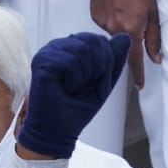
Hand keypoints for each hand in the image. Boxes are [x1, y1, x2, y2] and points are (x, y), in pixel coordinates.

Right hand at [17, 32, 131, 158]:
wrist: (58, 130)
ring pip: (83, 50)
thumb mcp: (105, 81)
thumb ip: (115, 59)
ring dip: (85, 76)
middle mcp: (61, 46)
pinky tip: (63, 88)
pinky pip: (70, 62)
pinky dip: (73, 80)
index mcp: (74, 48)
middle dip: (100, 69)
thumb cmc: (76, 108)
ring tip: (73, 88)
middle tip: (86, 87)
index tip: (97, 84)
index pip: (101, 41)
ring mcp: (50, 52)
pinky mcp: (42, 61)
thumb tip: (125, 37)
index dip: (107, 64)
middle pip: (94, 42)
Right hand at [90, 0, 160, 88]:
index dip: (138, 74)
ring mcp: (101, 21)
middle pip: (123, 44)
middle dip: (130, 36)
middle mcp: (113, 28)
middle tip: (135, 16)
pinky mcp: (94, 13)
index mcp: (130, 29)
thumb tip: (156, 57)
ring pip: (114, 33)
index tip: (139, 85)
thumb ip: (154, 37)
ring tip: (126, 6)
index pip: (134, 60)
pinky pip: (105, 23)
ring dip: (121, 26)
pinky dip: (112, 17)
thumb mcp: (153, 11)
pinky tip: (116, 4)